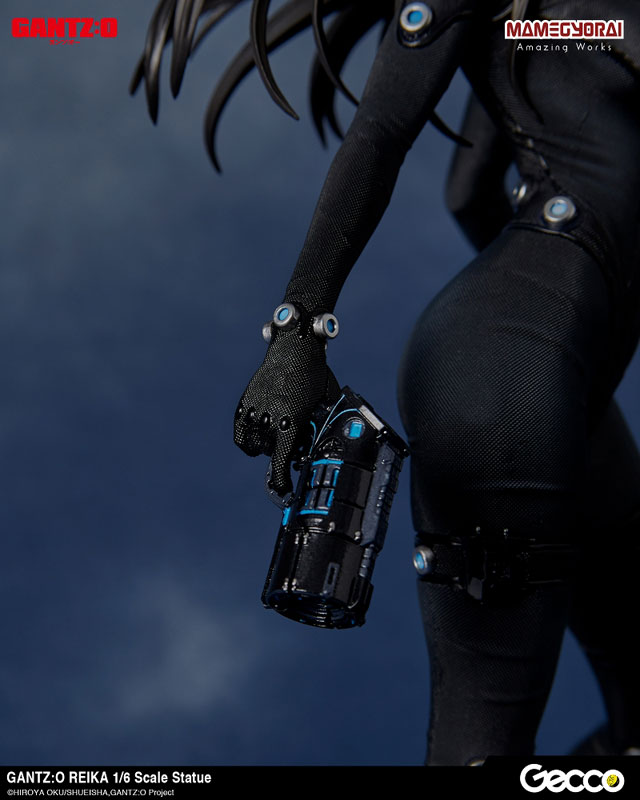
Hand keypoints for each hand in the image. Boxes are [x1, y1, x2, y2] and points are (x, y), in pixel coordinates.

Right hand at [234, 328, 339, 495]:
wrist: (295, 348)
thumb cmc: (315, 376)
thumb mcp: (325, 405)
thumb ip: (320, 428)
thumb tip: (322, 448)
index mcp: (291, 423)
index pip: (279, 464)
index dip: (280, 482)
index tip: (284, 491)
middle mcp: (270, 420)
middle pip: (270, 453)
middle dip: (281, 451)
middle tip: (291, 440)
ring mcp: (255, 411)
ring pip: (255, 445)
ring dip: (265, 445)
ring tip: (278, 432)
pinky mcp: (245, 403)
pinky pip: (241, 434)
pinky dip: (248, 438)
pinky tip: (260, 433)